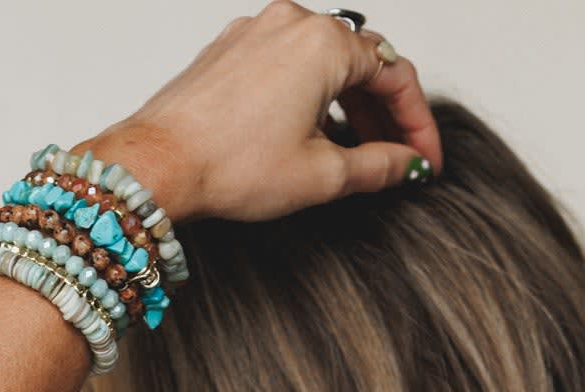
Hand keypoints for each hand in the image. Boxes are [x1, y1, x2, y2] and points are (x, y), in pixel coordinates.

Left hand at [78, 1, 442, 226]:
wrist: (160, 162)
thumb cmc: (228, 163)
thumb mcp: (323, 175)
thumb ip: (378, 167)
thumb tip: (407, 166)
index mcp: (324, 44)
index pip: (396, 76)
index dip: (419, 125)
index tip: (424, 161)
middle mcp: (292, 23)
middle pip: (363, 64)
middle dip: (387, 116)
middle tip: (400, 162)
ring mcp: (259, 31)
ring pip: (327, 63)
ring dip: (352, 107)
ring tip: (361, 156)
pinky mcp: (234, 48)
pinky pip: (292, 64)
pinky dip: (316, 97)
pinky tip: (317, 136)